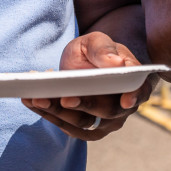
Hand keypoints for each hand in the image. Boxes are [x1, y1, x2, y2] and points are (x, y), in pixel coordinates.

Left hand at [22, 32, 155, 139]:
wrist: (85, 64)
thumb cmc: (96, 51)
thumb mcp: (97, 41)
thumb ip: (104, 49)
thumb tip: (116, 63)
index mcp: (134, 84)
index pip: (139, 93)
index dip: (134, 97)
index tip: (125, 100)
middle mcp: (123, 108)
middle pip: (105, 111)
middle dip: (82, 104)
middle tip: (64, 97)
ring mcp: (104, 123)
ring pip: (82, 123)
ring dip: (58, 112)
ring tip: (36, 97)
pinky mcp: (83, 129)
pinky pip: (65, 126)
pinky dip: (48, 114)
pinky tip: (31, 101)